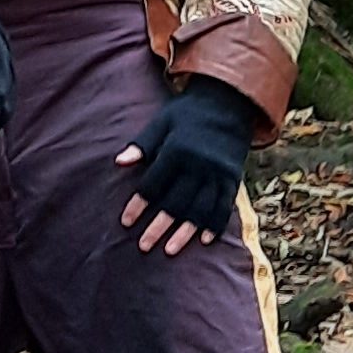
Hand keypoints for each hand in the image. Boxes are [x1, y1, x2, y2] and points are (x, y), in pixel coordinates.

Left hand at [116, 75, 257, 252]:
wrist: (229, 102)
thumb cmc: (187, 113)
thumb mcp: (162, 122)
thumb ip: (142, 144)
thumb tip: (119, 162)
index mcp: (177, 149)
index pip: (153, 184)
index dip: (138, 205)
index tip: (126, 222)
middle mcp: (199, 164)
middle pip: (176, 202)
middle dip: (158, 226)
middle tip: (143, 246)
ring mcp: (218, 172)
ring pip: (201, 209)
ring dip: (185, 232)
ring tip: (170, 250)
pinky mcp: (233, 178)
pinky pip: (225, 206)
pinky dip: (216, 225)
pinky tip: (204, 241)